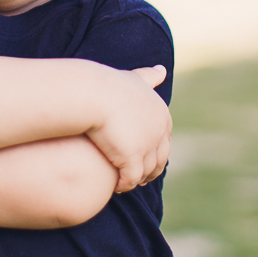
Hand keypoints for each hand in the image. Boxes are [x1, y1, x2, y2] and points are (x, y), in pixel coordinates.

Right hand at [87, 65, 170, 192]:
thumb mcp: (134, 78)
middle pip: (159, 160)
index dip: (153, 152)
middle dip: (148, 170)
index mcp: (162, 115)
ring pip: (145, 172)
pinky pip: (131, 179)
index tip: (142, 159)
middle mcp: (160, 132)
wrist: (93, 94)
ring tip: (124, 184)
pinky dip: (124, 184)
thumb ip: (148, 77)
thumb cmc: (108, 84)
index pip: (164, 142)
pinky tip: (115, 187)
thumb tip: (162, 69)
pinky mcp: (133, 157)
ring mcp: (148, 146)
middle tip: (136, 178)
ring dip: (136, 180)